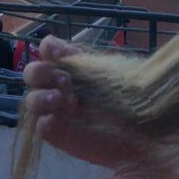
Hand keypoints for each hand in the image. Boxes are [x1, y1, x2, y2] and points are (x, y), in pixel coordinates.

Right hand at [19, 37, 158, 171]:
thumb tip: (51, 43)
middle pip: (33, 73)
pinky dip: (44, 121)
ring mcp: (58, 110)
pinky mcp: (59, 135)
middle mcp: (62, 86)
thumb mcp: (111, 69)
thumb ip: (82, 58)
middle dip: (42, 73)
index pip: (49, 50)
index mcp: (74, 66)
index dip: (48, 49)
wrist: (147, 130)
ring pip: (31, 100)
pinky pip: (40, 127)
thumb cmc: (133, 95)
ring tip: (62, 101)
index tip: (57, 52)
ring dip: (41, 96)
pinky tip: (57, 120)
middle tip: (66, 82)